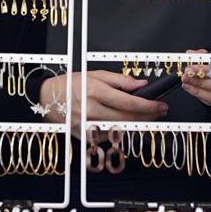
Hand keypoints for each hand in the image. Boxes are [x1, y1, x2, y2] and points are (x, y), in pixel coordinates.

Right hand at [40, 70, 167, 137]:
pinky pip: (110, 136)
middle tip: (159, 111)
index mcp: (95, 91)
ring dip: (137, 123)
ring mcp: (88, 125)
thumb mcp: (96, 75)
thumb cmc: (72, 84)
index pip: (130, 102)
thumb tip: (142, 85)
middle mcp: (92, 110)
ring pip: (121, 129)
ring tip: (144, 116)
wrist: (49, 98)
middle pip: (129, 118)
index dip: (149, 106)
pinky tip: (123, 122)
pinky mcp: (85, 136)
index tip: (161, 105)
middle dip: (148, 116)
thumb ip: (121, 80)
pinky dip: (120, 129)